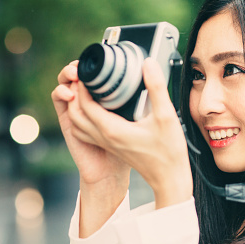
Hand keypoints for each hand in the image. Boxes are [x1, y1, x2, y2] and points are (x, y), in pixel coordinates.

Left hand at [66, 58, 192, 209]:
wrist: (169, 179)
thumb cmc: (168, 152)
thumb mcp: (166, 116)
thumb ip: (156, 87)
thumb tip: (147, 64)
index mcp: (112, 130)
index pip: (84, 104)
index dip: (82, 85)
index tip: (89, 71)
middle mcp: (105, 138)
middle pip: (75, 114)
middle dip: (75, 94)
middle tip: (85, 79)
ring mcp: (107, 144)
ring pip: (78, 125)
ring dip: (77, 108)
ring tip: (88, 92)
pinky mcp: (112, 147)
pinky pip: (87, 133)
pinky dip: (84, 120)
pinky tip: (98, 111)